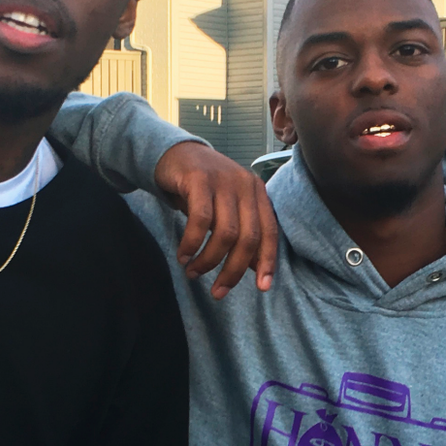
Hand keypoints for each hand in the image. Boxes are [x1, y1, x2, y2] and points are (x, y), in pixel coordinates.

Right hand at [151, 141, 278, 298]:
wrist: (176, 154)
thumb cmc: (204, 189)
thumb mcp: (227, 209)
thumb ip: (241, 233)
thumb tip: (255, 269)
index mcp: (257, 193)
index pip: (269, 232)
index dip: (267, 261)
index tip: (262, 288)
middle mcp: (245, 185)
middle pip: (248, 237)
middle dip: (233, 270)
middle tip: (217, 291)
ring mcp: (223, 181)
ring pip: (225, 232)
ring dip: (208, 260)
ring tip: (193, 273)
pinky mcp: (199, 179)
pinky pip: (200, 220)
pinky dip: (192, 243)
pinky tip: (183, 256)